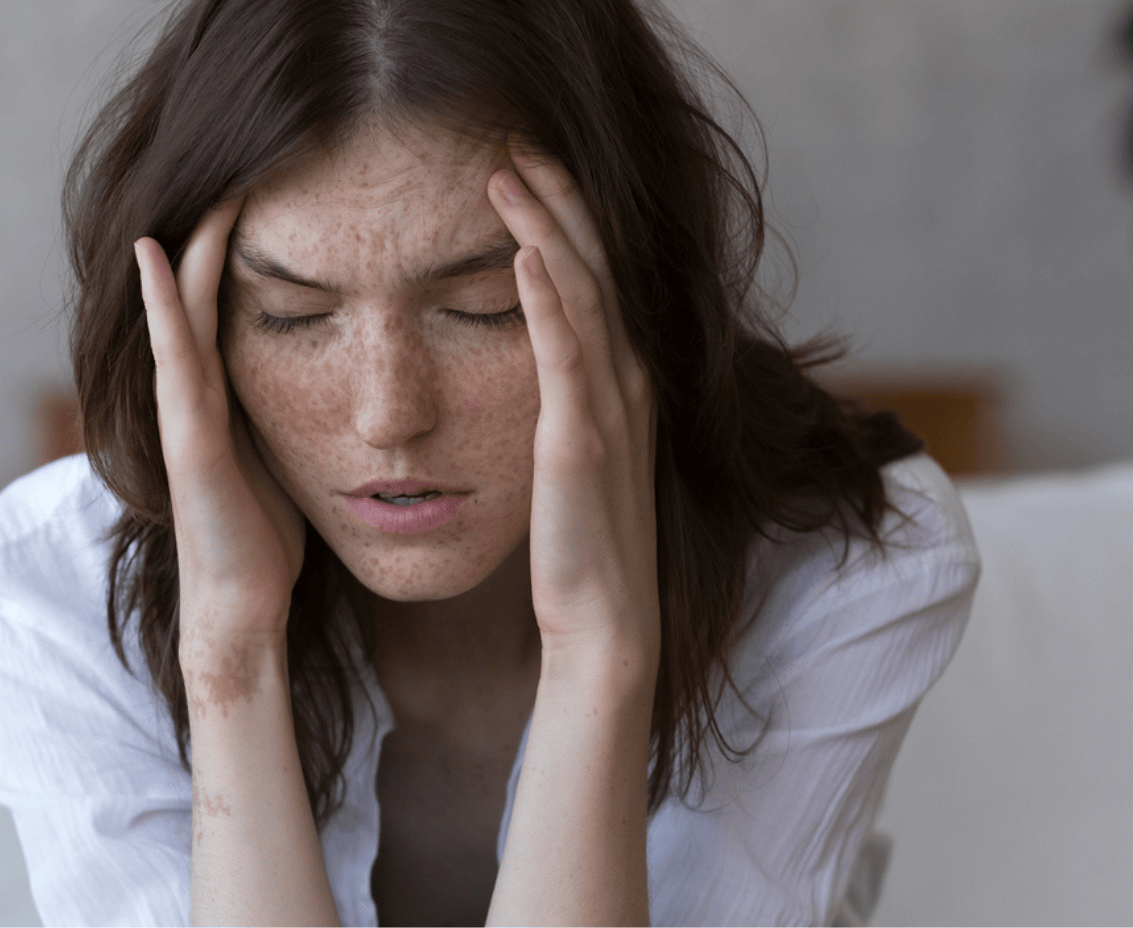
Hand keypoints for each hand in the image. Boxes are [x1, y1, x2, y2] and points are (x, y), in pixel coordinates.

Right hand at [135, 202, 305, 656]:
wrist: (240, 609)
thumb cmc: (264, 541)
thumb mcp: (285, 457)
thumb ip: (289, 414)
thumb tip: (333, 381)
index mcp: (224, 397)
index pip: (227, 304)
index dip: (240, 250)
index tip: (273, 192)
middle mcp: (196, 396)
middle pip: (199, 296)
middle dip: (214, 234)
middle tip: (241, 167)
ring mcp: (184, 414)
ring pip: (180, 313)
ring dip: (187, 249)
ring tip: (202, 189)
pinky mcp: (188, 439)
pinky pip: (175, 357)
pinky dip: (162, 303)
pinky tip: (154, 252)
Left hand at [487, 151, 659, 665]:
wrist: (604, 621)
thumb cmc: (582, 545)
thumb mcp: (578, 456)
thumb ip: (568, 401)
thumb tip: (541, 363)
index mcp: (621, 381)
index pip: (597, 276)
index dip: (567, 216)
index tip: (525, 166)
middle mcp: (625, 381)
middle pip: (594, 266)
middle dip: (557, 198)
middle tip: (514, 139)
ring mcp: (609, 409)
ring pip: (582, 294)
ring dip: (547, 227)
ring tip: (507, 172)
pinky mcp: (579, 443)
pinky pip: (566, 357)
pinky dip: (548, 301)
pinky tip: (525, 255)